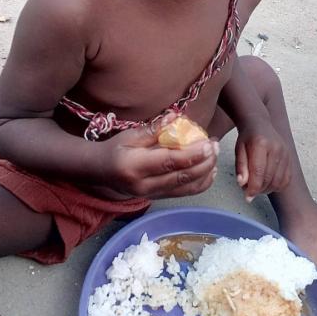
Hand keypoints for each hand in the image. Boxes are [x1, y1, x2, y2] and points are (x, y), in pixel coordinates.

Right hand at [100, 113, 218, 199]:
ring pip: (186, 188)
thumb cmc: (115, 149)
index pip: (169, 162)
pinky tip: (210, 171)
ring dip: (205, 173)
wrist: (100, 171)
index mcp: (135, 166)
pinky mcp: (158, 198)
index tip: (208, 144)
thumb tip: (176, 118)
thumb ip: (154, 129)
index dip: (192, 154)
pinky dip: (200, 183)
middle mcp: (144, 185)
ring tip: (216, 156)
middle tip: (216, 146)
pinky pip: (183, 193)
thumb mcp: (130, 135)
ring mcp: (151, 195)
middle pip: (181, 177)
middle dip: (204, 163)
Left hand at [235, 118, 291, 199]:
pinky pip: (286, 179)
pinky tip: (268, 184)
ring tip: (257, 187)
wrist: (260, 124)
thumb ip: (240, 167)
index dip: (253, 188)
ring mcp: (285, 153)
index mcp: (261, 144)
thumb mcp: (239, 150)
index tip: (247, 196)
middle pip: (269, 178)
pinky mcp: (290, 158)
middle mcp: (276, 148)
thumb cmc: (247, 138)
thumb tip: (242, 184)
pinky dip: (277, 186)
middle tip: (249, 191)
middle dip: (259, 190)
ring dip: (268, 189)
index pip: (258, 172)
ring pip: (279, 181)